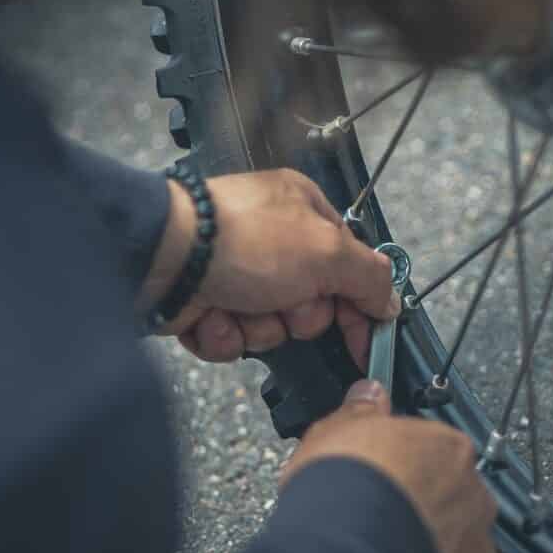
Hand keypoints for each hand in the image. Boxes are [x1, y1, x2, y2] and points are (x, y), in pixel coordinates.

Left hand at [143, 170, 398, 366]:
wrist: (163, 257)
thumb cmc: (240, 238)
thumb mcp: (326, 252)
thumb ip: (368, 277)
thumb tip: (390, 300)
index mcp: (305, 212)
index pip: (349, 268)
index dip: (359, 307)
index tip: (367, 340)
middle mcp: (271, 239)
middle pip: (311, 305)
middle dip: (296, 315)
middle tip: (282, 300)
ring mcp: (235, 271)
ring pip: (270, 327)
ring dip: (256, 327)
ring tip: (236, 305)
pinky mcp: (204, 300)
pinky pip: (231, 337)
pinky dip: (222, 334)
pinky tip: (209, 314)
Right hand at [284, 379, 496, 552]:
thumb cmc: (344, 488)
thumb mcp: (336, 431)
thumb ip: (359, 411)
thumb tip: (369, 393)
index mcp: (448, 450)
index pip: (433, 453)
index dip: (402, 469)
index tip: (379, 480)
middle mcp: (475, 496)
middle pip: (451, 501)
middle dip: (420, 512)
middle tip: (378, 525)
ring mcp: (479, 548)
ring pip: (457, 549)